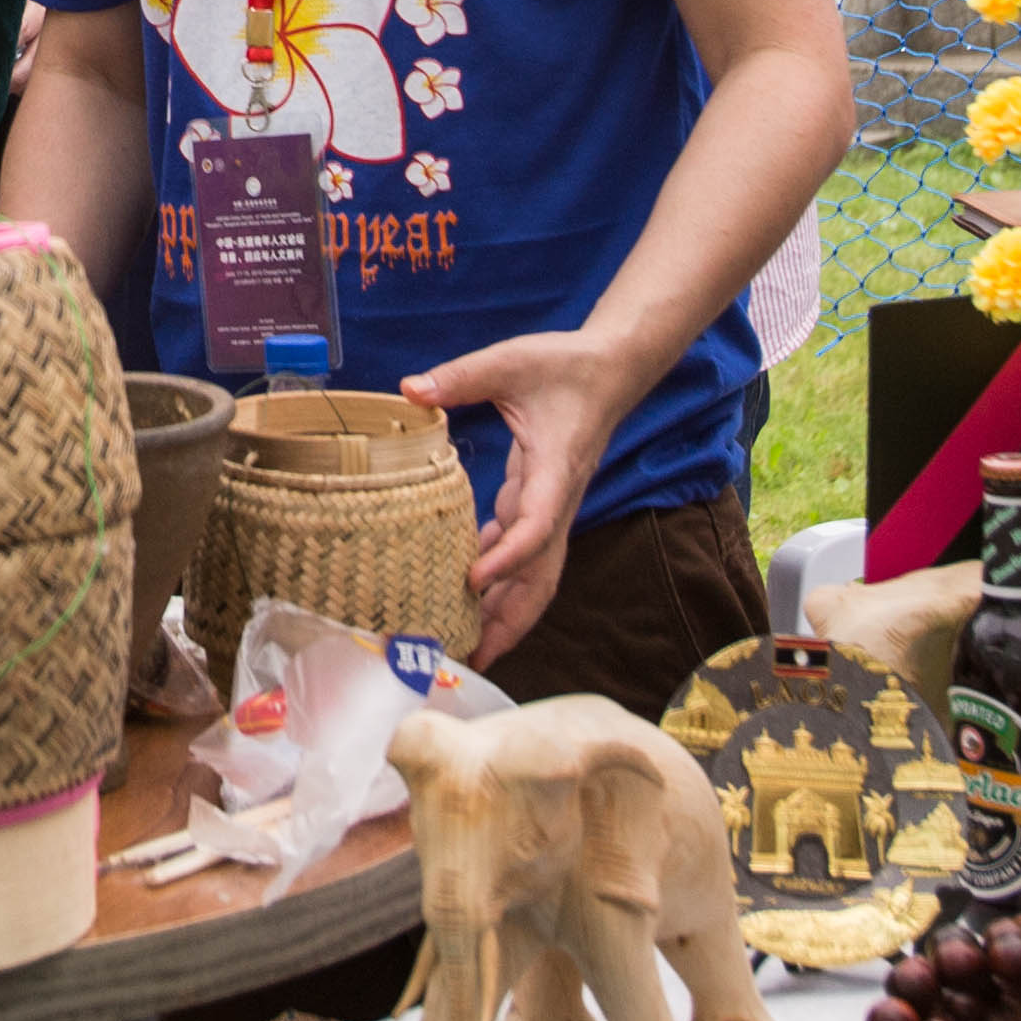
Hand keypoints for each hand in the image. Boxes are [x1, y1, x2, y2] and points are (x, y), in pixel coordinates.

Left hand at [395, 327, 642, 663]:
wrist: (611, 370)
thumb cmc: (565, 365)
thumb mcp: (511, 361)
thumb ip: (461, 377)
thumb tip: (409, 390)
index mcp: (556, 469)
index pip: (537, 527)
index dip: (507, 559)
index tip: (472, 580)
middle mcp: (558, 499)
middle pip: (542, 576)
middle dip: (511, 621)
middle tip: (472, 659)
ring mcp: (553, 507)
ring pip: (535, 573)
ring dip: (505, 612)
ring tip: (467, 649)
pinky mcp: (543, 503)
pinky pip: (524, 554)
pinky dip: (499, 579)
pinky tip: (466, 592)